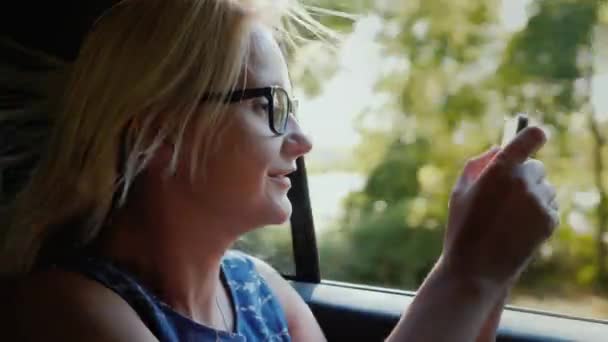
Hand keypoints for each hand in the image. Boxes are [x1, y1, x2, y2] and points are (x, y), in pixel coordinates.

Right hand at [442, 126, 558, 288]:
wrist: (476, 269)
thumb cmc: (462, 228)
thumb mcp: (460, 191)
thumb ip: (478, 163)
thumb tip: (499, 148)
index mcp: (500, 168)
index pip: (532, 136)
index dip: (533, 136)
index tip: (531, 140)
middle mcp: (524, 181)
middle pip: (537, 166)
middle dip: (524, 176)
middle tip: (506, 196)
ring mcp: (540, 202)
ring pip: (546, 187)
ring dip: (533, 195)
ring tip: (509, 217)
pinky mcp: (550, 221)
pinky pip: (551, 206)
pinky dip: (539, 213)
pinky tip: (518, 228)